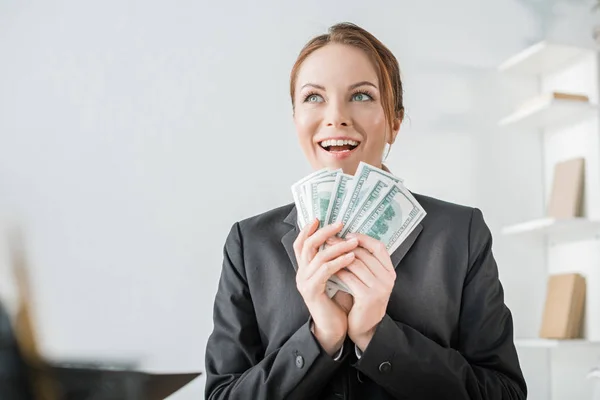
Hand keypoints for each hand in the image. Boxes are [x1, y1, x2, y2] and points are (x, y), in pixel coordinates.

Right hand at [294, 219, 358, 355]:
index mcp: (304, 268)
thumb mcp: (333, 277)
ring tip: (354, 241)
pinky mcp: (312, 291)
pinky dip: (339, 262)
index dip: (307, 230)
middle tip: (340, 224)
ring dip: (338, 246)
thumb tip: (343, 239)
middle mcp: (301, 273)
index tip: (319, 218)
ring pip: (318, 256)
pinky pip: (325, 271)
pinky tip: (351, 257)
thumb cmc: (336, 302)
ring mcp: (304, 282)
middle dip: (324, 232)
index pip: (300, 244)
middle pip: (307, 245)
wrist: (333, 328)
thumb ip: (332, 261)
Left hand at [328, 233, 395, 351]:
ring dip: (339, 257)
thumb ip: (364, 262)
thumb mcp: (369, 280)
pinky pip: (349, 278)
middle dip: (345, 245)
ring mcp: (380, 288)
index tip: (347, 234)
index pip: (379, 247)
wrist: (365, 327)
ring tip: (326, 252)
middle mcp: (388, 278)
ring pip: (356, 264)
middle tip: (329, 240)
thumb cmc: (363, 300)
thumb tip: (346, 239)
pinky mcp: (368, 297)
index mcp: (389, 271)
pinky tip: (328, 269)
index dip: (363, 238)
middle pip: (365, 254)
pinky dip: (338, 271)